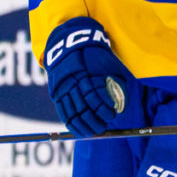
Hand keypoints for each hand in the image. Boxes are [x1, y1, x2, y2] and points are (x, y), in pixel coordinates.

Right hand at [43, 17, 136, 136]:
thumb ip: (115, 84)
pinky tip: (79, 130)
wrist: (70, 44)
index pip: (94, 97)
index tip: (112, 115)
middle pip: (83, 108)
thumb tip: (120, 106)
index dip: (103, 109)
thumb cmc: (95, 55)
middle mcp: (72, 83)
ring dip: (83, 125)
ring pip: (72, 113)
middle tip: (103, 126)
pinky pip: (62, 112)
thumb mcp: (108, 64)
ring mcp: (62, 89)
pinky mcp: (55, 93)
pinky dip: (71, 123)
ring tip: (93, 132)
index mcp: (84, 75)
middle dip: (94, 121)